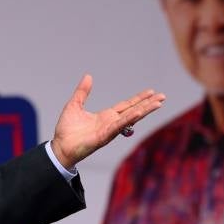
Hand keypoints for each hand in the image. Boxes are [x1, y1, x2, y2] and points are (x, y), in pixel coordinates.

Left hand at [49, 74, 164, 168]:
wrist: (60, 146)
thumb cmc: (66, 130)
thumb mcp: (74, 105)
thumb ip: (82, 92)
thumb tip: (89, 76)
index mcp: (106, 116)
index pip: (126, 105)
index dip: (139, 99)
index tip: (151, 91)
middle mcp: (111, 122)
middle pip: (133, 110)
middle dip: (148, 104)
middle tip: (163, 96)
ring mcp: (110, 130)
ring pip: (131, 118)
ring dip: (145, 110)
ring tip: (158, 103)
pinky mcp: (105, 136)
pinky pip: (119, 126)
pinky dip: (129, 118)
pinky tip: (139, 111)